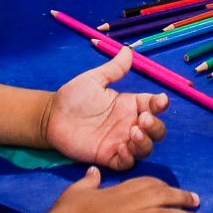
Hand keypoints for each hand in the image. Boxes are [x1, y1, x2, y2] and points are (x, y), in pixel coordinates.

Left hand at [44, 50, 170, 170]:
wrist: (51, 116)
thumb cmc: (73, 97)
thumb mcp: (94, 79)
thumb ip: (113, 69)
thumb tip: (128, 49)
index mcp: (129, 105)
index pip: (153, 105)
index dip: (160, 104)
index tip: (160, 101)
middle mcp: (129, 124)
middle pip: (156, 130)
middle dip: (156, 126)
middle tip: (143, 119)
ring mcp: (120, 142)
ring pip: (145, 148)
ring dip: (145, 142)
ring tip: (134, 133)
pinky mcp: (108, 157)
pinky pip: (127, 163)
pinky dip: (129, 158)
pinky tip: (122, 148)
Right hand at [46, 167, 208, 212]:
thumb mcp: (76, 191)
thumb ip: (88, 182)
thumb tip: (94, 172)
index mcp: (118, 191)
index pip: (148, 184)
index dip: (164, 187)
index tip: (174, 190)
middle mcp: (130, 203)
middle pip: (163, 197)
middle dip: (183, 199)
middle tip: (198, 202)